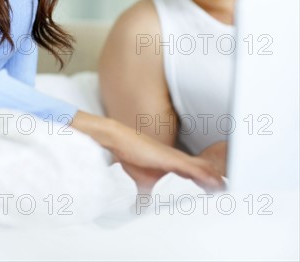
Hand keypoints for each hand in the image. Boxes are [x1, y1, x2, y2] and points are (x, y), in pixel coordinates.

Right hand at [71, 111, 224, 192]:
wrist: (121, 141)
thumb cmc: (132, 156)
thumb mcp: (141, 181)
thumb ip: (145, 194)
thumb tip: (140, 207)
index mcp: (173, 163)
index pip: (196, 173)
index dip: (208, 181)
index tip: (218, 191)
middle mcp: (177, 159)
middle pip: (202, 170)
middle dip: (215, 179)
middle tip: (227, 191)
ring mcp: (175, 157)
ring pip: (201, 168)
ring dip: (213, 178)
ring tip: (225, 188)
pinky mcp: (170, 158)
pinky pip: (191, 167)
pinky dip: (203, 175)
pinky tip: (212, 181)